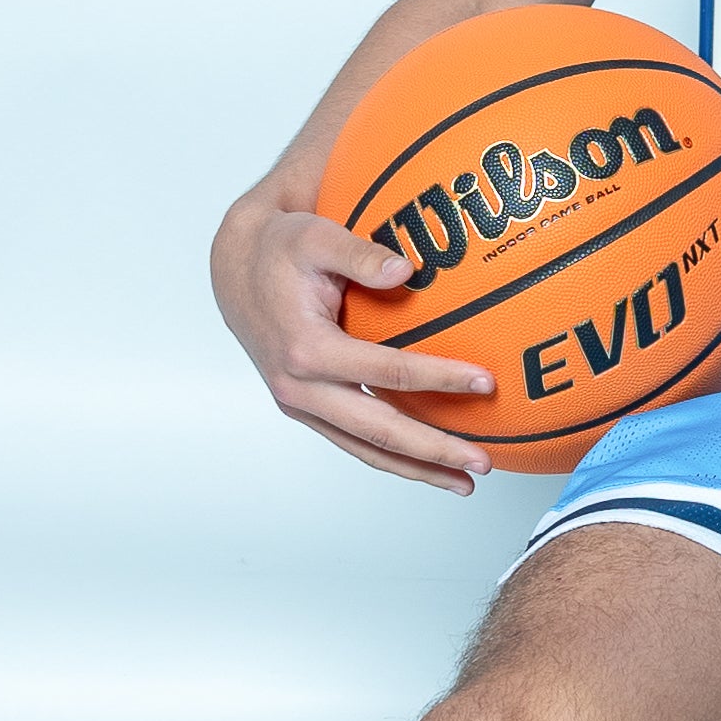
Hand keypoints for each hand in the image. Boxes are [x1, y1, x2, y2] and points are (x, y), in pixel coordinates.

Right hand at [210, 190, 495, 493]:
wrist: (235, 269)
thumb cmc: (280, 249)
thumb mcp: (316, 237)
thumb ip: (360, 254)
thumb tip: (406, 269)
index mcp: (306, 349)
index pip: (386, 373)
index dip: (439, 379)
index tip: (485, 383)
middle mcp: (300, 387)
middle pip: (378, 431)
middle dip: (434, 450)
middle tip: (481, 463)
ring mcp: (300, 404)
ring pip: (365, 449)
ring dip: (416, 469)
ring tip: (464, 483)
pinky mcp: (305, 409)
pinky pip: (354, 441)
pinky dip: (392, 457)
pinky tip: (427, 463)